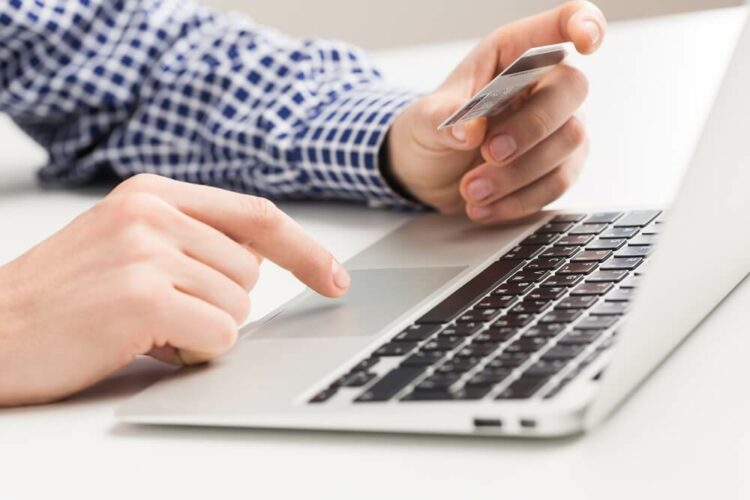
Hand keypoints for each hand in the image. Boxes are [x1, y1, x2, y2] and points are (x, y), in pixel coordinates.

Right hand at [0, 174, 349, 406]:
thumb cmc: (63, 295)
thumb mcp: (125, 242)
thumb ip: (191, 239)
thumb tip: (255, 261)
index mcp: (153, 192)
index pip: (256, 216)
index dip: (303, 249)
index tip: (333, 278)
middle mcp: (153, 212)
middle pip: (250, 272)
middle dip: (218, 303)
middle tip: (159, 310)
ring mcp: (147, 251)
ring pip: (237, 306)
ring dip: (201, 328)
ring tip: (142, 325)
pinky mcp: (142, 296)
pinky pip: (219, 334)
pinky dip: (194, 350)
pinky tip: (145, 344)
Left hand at [388, 1, 605, 222]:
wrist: (426, 174)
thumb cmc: (430, 131)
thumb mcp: (422, 121)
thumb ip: (442, 120)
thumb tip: (469, 131)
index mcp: (511, 54)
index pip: (558, 25)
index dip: (582, 24)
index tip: (587, 42)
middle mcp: (542, 84)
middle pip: (570, 91)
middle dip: (530, 127)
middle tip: (488, 154)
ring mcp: (557, 125)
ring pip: (568, 142)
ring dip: (518, 174)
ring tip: (471, 191)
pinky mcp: (559, 166)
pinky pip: (558, 182)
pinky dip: (519, 200)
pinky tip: (484, 207)